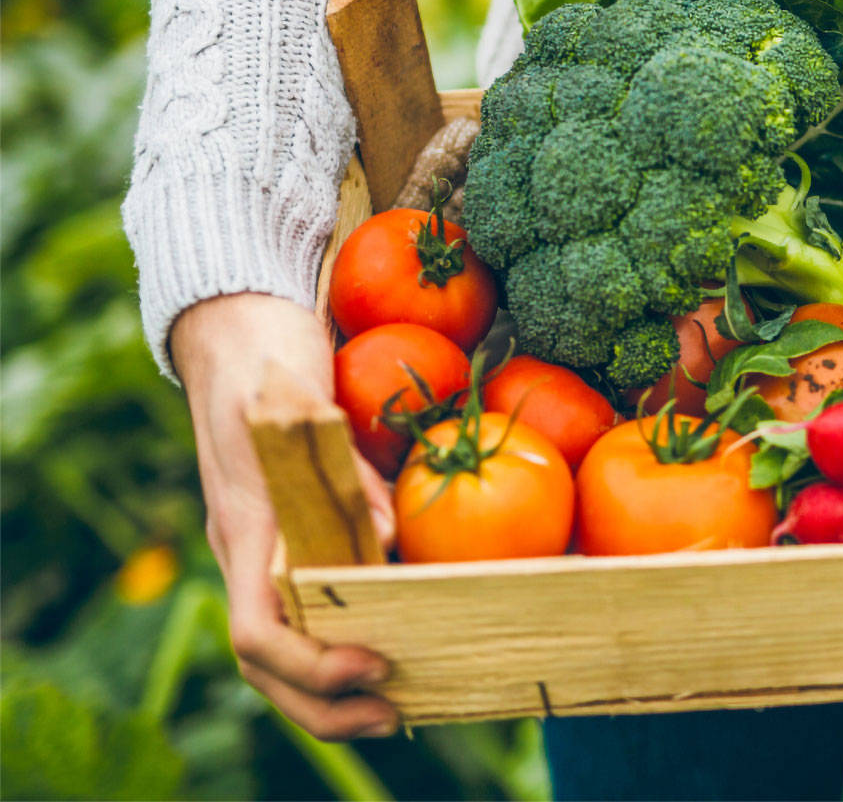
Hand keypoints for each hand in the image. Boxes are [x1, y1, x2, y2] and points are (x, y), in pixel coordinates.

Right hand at [173, 293, 398, 738]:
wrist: (239, 325)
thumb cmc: (267, 354)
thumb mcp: (300, 394)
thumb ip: (335, 456)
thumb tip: (388, 534)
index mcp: (247, 528)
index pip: (258, 630)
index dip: (310, 665)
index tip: (371, 665)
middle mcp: (252, 552)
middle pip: (271, 665)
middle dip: (327, 706)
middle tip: (398, 714)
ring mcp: (269, 549)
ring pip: (289, 650)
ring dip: (337, 692)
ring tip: (405, 706)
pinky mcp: (296, 536)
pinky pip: (313, 612)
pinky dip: (348, 643)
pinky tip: (404, 649)